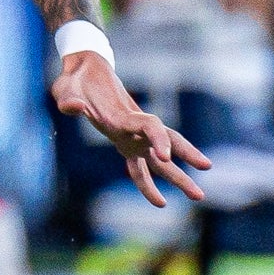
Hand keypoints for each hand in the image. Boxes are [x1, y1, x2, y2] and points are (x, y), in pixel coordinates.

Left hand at [50, 50, 208, 207]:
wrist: (83, 72)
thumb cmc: (73, 82)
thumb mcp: (66, 88)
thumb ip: (69, 100)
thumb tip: (74, 107)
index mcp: (121, 115)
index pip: (149, 126)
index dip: (158, 139)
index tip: (166, 157)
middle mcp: (132, 127)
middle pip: (166, 140)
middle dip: (186, 154)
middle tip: (207, 166)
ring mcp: (131, 136)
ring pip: (159, 159)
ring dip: (178, 176)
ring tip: (199, 195)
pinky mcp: (124, 143)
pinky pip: (139, 169)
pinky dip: (148, 184)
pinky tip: (160, 203)